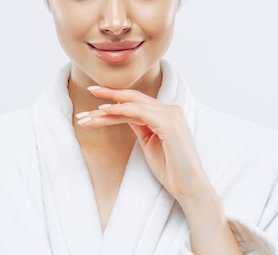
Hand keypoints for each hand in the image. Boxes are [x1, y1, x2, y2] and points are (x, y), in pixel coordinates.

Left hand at [76, 85, 210, 200]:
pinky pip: (138, 112)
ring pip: (132, 105)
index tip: (95, 96)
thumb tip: (122, 114)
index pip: (137, 101)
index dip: (116, 97)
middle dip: (109, 94)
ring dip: (106, 109)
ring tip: (86, 114)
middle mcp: (171, 110)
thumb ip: (139, 125)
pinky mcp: (169, 123)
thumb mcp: (149, 142)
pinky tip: (103, 111)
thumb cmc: (171, 169)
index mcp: (167, 114)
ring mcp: (171, 114)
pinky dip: (119, 110)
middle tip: (89, 90)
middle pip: (134, 98)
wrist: (190, 188)